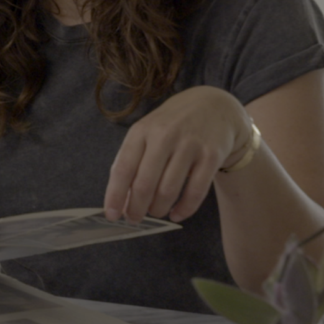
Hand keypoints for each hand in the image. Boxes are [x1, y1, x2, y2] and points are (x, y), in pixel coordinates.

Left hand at [105, 86, 249, 223]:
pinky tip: (176, 214)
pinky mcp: (211, 156)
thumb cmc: (171, 125)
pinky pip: (196, 192)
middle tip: (134, 219)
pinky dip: (184, 209)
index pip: (123, 168)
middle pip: (145, 184)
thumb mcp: (146, 133)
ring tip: (155, 212)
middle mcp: (164, 136)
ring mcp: (189, 145)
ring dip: (159, 209)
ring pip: (169, 190)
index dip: (115, 196)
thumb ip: (131, 162)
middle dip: (137, 208)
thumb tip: (120, 200)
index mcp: (141, 131)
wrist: (212, 105)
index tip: (111, 215)